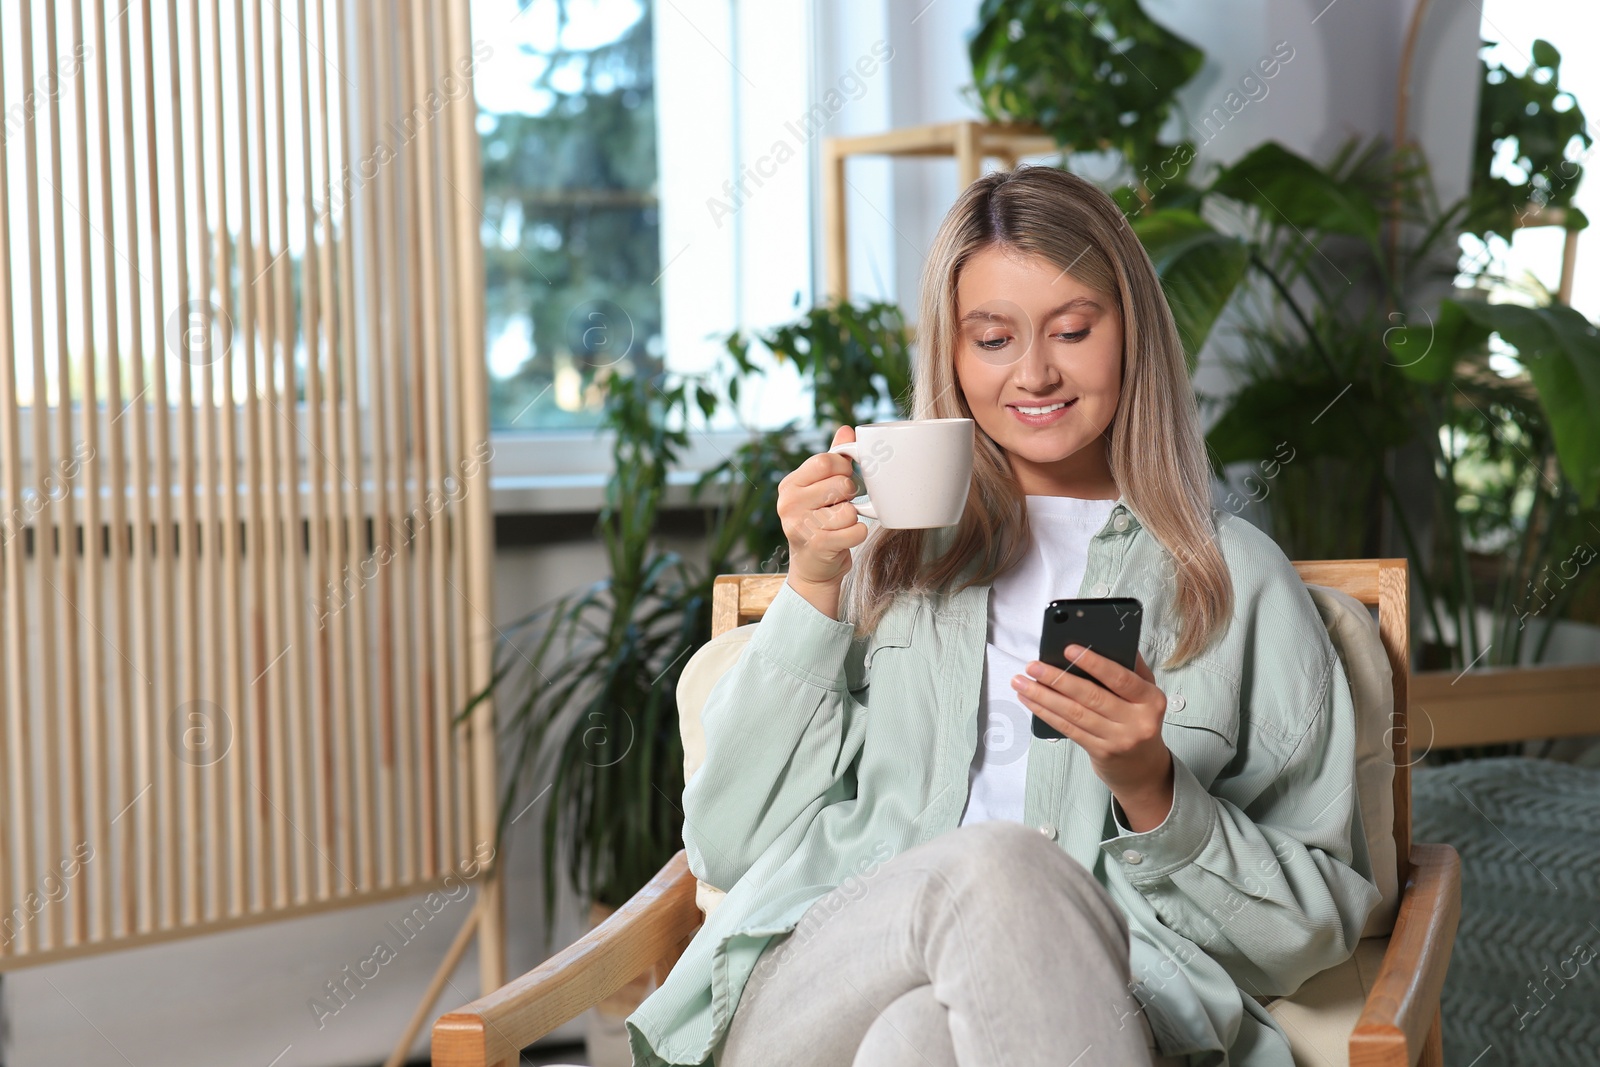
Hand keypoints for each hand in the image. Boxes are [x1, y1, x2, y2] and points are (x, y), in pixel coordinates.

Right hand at [776, 425, 869, 604]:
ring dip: (853, 518)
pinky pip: (856, 531)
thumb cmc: (819, 522)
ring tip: (839, 524)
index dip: (843, 468)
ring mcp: (800, 526)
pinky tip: (845, 538)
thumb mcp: (820, 489)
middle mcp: (789, 504)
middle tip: (841, 505)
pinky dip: (858, 534)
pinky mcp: (817, 546)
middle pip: (840, 484)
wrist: (812, 567)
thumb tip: (846, 429)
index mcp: (790, 485)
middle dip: (850, 495)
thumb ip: (833, 459)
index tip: (842, 479)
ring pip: (850, 510)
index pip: (824, 461)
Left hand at [1010, 644, 1173, 830]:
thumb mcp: (1146, 693)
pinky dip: (1046, 713)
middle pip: (1091, 696)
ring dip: (1044, 696)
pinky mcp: (1100, 752)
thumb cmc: (1140, 719)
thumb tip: (1109, 639)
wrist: (1143, 767)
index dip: (1094, 664)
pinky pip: (1069, 728)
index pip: (1121, 678)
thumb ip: (1132, 668)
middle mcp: (1137, 721)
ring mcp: (1118, 739)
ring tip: (1022, 682)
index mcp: (1150, 699)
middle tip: (1033, 666)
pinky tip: (1030, 700)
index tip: (1068, 649)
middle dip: (1057, 679)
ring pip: (1075, 713)